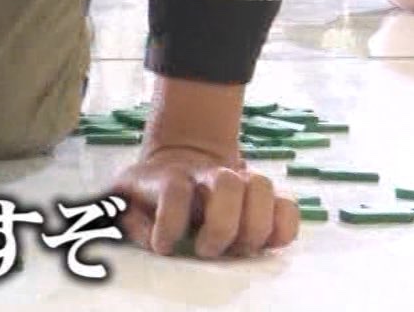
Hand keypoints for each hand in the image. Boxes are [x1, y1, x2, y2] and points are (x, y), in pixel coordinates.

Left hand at [112, 144, 298, 257]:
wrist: (180, 162)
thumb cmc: (150, 194)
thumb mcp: (125, 198)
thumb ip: (124, 216)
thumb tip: (143, 234)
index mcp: (172, 176)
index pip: (175, 190)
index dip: (169, 223)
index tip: (163, 247)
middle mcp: (210, 174)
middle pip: (227, 183)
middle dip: (221, 225)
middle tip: (206, 251)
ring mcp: (241, 181)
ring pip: (263, 187)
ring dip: (254, 226)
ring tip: (237, 250)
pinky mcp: (265, 198)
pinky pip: (289, 208)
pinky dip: (283, 230)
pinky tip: (265, 246)